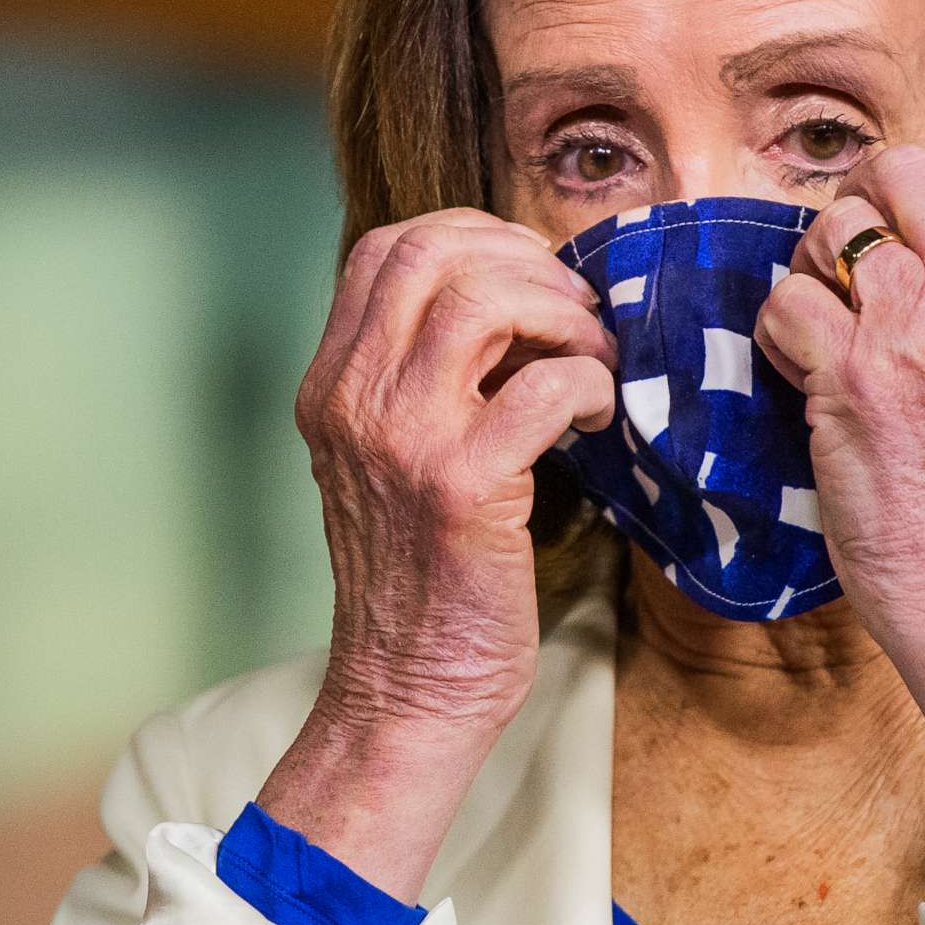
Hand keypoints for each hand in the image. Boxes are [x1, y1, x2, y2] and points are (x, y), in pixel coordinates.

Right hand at [260, 209, 616, 897]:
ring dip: (561, 313)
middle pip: (431, 253)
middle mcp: (352, 401)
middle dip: (524, 261)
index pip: (384, 247)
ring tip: (590, 356)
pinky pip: (543, 386)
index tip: (530, 275)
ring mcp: (402, 441)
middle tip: (574, 311)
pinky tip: (594, 414)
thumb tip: (517, 298)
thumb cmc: (422, 575)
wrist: (407, 689)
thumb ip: (422, 377)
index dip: (472, 235)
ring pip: (483, 300)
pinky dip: (587, 383)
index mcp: (331, 386)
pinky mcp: (463, 488)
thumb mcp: (391, 457)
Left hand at [752, 141, 924, 802]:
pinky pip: (784, 303)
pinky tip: (803, 380)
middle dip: (857, 202)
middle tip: (843, 265)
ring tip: (824, 332)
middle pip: (903, 169)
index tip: (901, 211)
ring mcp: (916, 329)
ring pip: (832, 227)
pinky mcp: (853, 375)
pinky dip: (777, 335)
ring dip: (809, 270)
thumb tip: (918, 247)